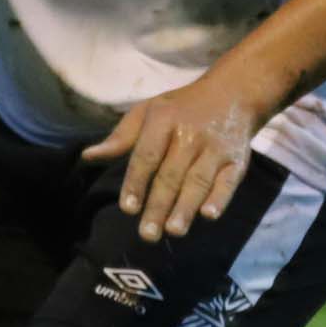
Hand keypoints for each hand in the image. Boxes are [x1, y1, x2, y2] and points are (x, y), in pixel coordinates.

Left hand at [83, 74, 268, 242]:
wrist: (233, 92)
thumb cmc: (182, 107)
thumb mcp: (148, 112)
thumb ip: (120, 137)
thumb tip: (88, 157)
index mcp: (164, 119)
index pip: (147, 155)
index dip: (136, 182)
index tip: (128, 208)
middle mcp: (190, 133)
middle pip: (171, 174)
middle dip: (158, 205)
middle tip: (147, 234)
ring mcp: (216, 147)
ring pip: (198, 180)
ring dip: (186, 207)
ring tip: (174, 231)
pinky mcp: (237, 159)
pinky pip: (229, 181)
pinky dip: (220, 198)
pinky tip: (209, 215)